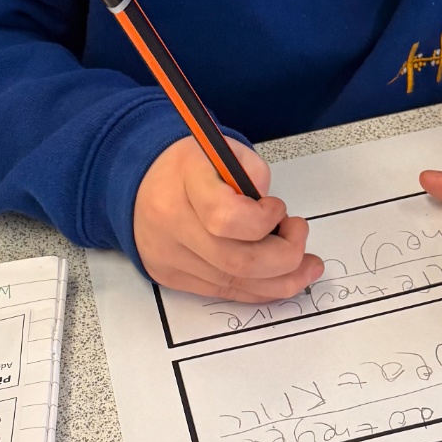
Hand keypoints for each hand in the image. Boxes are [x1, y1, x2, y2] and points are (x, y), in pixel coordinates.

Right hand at [133, 136, 322, 299]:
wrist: (136, 182)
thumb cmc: (187, 165)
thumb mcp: (223, 149)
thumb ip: (254, 176)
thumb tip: (276, 219)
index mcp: (183, 183)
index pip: (226, 218)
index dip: (263, 220)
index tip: (277, 208)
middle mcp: (171, 226)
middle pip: (236, 262)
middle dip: (285, 257)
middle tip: (300, 237)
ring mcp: (168, 257)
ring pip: (233, 284)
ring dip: (280, 281)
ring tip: (305, 266)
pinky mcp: (171, 278)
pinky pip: (222, 292)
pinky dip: (257, 288)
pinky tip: (279, 278)